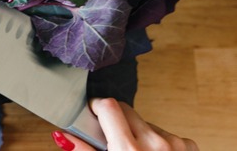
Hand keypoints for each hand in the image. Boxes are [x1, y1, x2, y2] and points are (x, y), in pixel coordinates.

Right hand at [52, 98, 198, 150]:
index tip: (92, 113)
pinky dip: (155, 141)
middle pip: (125, 109)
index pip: (109, 106)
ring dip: (136, 132)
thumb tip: (64, 136)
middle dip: (114, 119)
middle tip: (110, 139)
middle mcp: (155, 143)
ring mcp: (175, 143)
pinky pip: (163, 132)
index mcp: (129, 150)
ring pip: (144, 122)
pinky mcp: (188, 146)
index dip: (97, 107)